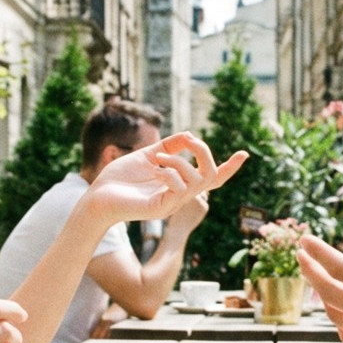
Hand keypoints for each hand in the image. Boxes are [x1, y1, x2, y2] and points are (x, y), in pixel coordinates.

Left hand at [84, 131, 246, 225]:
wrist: (96, 198)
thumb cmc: (119, 179)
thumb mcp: (147, 155)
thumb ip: (169, 145)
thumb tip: (190, 134)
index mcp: (178, 184)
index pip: (210, 178)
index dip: (229, 168)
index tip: (245, 153)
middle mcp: (179, 195)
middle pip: (211, 176)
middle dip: (205, 153)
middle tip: (189, 140)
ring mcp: (171, 204)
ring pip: (198, 181)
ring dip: (181, 160)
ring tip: (158, 156)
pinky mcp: (161, 209)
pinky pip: (179, 188)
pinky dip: (171, 171)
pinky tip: (155, 168)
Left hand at [299, 203, 342, 342]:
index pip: (340, 268)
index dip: (319, 253)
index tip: (306, 240)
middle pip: (329, 292)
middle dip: (310, 271)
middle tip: (301, 255)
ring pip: (336, 316)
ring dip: (323, 295)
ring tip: (318, 279)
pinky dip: (338, 321)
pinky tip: (340, 312)